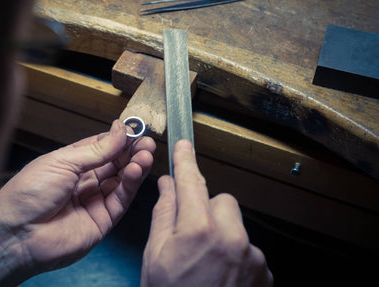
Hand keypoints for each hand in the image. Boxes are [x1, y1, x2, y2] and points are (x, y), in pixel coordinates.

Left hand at [0, 120, 154, 280]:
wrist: (17, 234)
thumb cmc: (27, 195)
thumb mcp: (62, 161)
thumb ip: (96, 149)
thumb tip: (119, 130)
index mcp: (71, 163)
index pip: (103, 147)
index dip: (120, 139)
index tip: (135, 129)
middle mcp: (84, 181)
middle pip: (116, 163)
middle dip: (132, 152)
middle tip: (146, 142)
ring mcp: (94, 201)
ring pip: (122, 180)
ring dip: (136, 166)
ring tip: (145, 155)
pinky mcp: (102, 220)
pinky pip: (121, 199)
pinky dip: (131, 184)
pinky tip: (136, 170)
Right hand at [141, 140, 271, 286]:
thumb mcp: (155, 257)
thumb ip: (163, 215)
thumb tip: (166, 186)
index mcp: (197, 231)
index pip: (190, 182)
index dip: (185, 161)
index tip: (184, 146)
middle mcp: (230, 238)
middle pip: (221, 202)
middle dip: (206, 210)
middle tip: (191, 234)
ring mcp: (251, 256)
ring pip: (235, 225)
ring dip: (222, 234)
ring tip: (206, 263)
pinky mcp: (264, 271)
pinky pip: (248, 247)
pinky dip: (235, 255)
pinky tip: (221, 275)